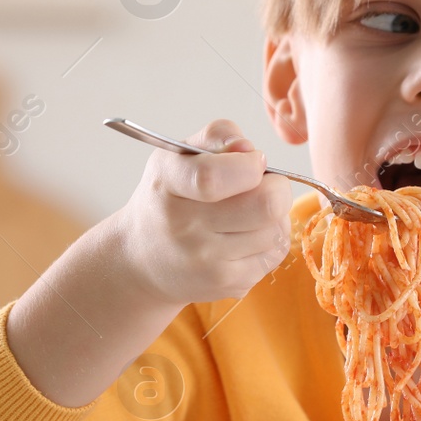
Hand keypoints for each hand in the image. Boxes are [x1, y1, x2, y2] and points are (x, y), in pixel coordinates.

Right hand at [120, 119, 293, 305]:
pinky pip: (274, 254)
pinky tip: (247, 235)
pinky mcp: (225, 284)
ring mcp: (204, 261)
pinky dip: (270, 240)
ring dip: (275, 216)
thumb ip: (217, 137)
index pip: (212, 178)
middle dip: (277, 188)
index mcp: (168, 183)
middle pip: (265, 206)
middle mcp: (183, 227)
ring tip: (252, 211)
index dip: (249, 166)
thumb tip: (249, 149)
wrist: (142, 258)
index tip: (253, 161)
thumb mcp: (178, 155)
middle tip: (262, 185)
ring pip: (276, 230)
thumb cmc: (168, 197)